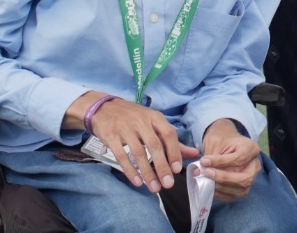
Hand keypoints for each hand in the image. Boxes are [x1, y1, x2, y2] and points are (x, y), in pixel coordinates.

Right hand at [72, 92, 196, 191]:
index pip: (168, 134)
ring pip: (138, 153)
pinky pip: (121, 155)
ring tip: (154, 187)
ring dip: (147, 172)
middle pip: (154, 145)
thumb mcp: (153, 123)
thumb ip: (172, 140)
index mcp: (154, 117)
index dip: (174, 151)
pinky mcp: (111, 135)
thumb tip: (194, 153)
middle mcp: (141, 121)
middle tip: (168, 184)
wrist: (103, 107)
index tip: (177, 169)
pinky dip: (130, 170)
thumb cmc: (133, 118)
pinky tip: (137, 181)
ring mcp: (125, 128)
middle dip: (162, 166)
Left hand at [197, 119, 261, 201]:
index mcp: (251, 148)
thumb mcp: (216, 142)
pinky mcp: (244, 187)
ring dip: (222, 187)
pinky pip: (235, 195)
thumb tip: (201, 170)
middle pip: (245, 178)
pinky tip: (211, 186)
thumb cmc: (221, 140)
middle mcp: (255, 164)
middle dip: (224, 178)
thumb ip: (211, 156)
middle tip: (207, 173)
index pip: (240, 159)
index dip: (221, 162)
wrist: (225, 143)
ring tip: (207, 180)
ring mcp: (251, 177)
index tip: (204, 161)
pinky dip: (221, 193)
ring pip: (241, 190)